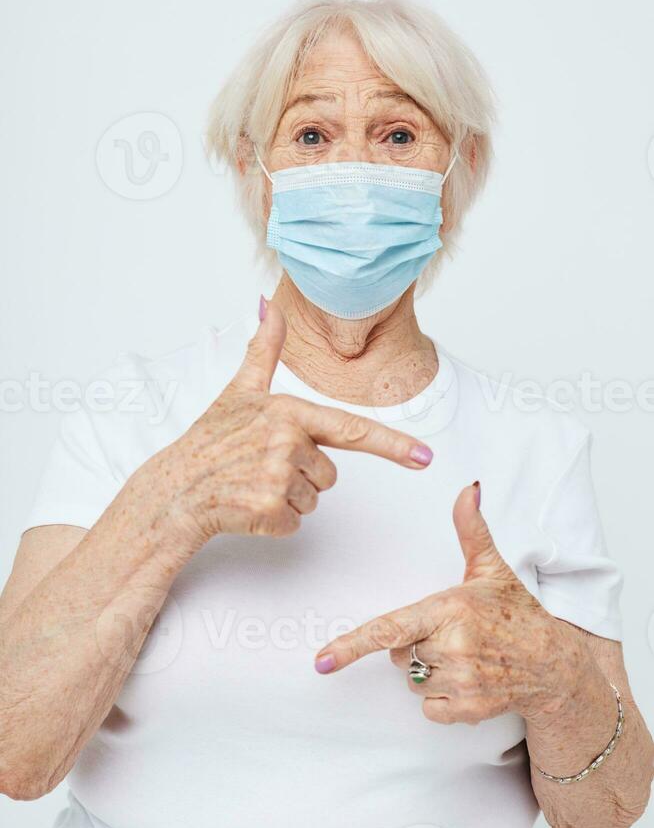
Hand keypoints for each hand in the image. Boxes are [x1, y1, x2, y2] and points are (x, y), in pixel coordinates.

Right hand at [155, 300, 433, 547]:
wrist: (173, 489)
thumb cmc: (209, 441)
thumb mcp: (238, 391)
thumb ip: (263, 349)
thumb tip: (270, 306)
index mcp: (288, 412)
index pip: (352, 429)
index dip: (394, 444)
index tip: (426, 457)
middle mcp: (286, 442)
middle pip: (329, 474)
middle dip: (301, 475)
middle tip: (260, 466)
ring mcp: (277, 477)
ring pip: (313, 499)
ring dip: (287, 498)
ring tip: (251, 483)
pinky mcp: (268, 510)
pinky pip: (296, 522)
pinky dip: (275, 521)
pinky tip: (247, 505)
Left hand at [314, 483, 583, 723]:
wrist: (554, 665)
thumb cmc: (517, 613)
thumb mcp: (492, 568)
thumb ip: (471, 529)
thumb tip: (470, 488)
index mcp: (450, 609)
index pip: (391, 629)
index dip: (352, 645)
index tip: (322, 661)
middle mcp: (453, 646)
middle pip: (399, 653)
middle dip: (417, 645)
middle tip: (453, 635)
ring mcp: (461, 681)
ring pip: (411, 681)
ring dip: (428, 672)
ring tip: (464, 656)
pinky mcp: (468, 710)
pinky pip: (428, 708)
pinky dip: (441, 699)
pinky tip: (468, 680)